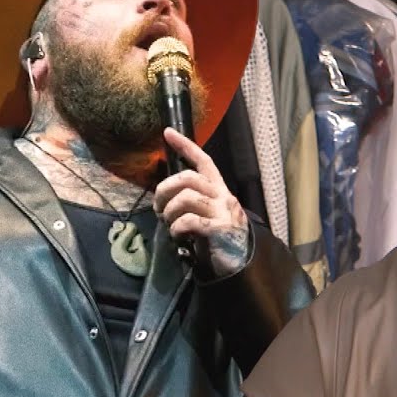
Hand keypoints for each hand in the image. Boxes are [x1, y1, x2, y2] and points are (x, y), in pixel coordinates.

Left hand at [154, 127, 250, 277]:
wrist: (238, 263)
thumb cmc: (218, 238)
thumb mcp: (209, 213)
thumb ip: (194, 201)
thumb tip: (167, 197)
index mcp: (219, 189)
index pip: (204, 161)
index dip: (186, 146)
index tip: (167, 133)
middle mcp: (223, 196)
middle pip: (188, 178)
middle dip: (165, 190)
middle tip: (158, 207)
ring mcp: (223, 212)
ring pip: (186, 198)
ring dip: (169, 212)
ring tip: (169, 224)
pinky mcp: (219, 229)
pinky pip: (189, 221)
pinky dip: (176, 228)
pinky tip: (178, 236)